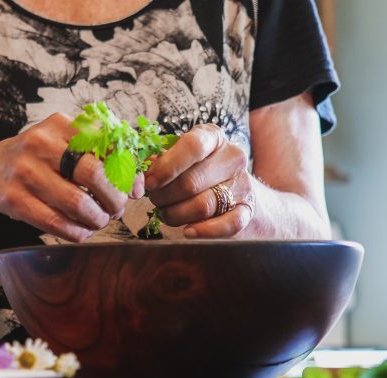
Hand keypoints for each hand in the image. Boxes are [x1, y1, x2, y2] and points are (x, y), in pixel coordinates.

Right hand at [0, 113, 139, 241]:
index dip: (127, 170)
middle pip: (94, 174)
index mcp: (58, 125)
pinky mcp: (14, 200)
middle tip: (117, 209)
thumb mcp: (59, 144)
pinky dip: (76, 232)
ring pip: (77, 203)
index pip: (107, 144)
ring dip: (97, 219)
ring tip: (99, 221)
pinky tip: (81, 231)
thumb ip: (98, 155)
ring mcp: (24, 172)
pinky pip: (56, 223)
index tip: (134, 189)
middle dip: (114, 198)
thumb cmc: (34, 162)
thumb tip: (138, 184)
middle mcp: (40, 143)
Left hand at [143, 123, 255, 237]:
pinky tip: (188, 231)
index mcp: (212, 137)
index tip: (149, 183)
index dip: (166, 167)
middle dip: (164, 196)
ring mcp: (242, 183)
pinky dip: (204, 231)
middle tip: (154, 200)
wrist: (234, 193)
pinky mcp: (247, 210)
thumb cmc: (194, 172)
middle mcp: (232, 157)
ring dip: (176, 214)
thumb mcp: (177, 159)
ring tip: (167, 213)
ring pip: (202, 205)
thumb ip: (157, 162)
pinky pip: (227, 224)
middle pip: (191, 182)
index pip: (192, 146)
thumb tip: (139, 175)